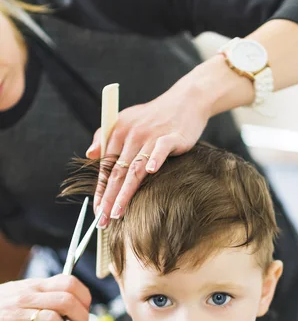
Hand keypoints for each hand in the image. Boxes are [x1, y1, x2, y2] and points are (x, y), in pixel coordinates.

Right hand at [0, 275, 90, 320]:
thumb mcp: (21, 291)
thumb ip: (44, 293)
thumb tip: (73, 301)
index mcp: (33, 285)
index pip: (69, 282)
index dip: (84, 297)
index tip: (84, 309)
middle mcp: (26, 296)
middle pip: (67, 301)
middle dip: (80, 317)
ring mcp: (15, 314)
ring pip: (53, 320)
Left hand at [86, 77, 209, 227]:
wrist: (185, 101)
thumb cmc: (155, 116)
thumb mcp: (126, 121)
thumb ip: (106, 138)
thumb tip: (90, 155)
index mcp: (118, 132)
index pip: (106, 167)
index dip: (100, 190)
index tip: (96, 211)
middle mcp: (131, 135)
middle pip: (117, 172)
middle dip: (108, 199)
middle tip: (103, 220)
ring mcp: (151, 136)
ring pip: (135, 168)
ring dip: (125, 192)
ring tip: (118, 212)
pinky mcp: (171, 136)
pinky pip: (161, 149)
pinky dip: (155, 159)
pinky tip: (151, 171)